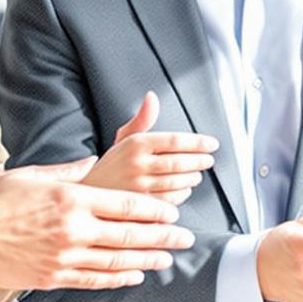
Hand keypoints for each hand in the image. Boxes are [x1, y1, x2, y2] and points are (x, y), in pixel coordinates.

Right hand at [0, 170, 191, 291]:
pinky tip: (133, 276)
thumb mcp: (32, 175)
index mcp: (72, 198)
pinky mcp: (53, 277)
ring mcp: (65, 256)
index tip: (172, 214)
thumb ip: (68, 171)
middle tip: (185, 239)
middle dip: (164, 237)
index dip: (156, 211)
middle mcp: (74, 228)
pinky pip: (95, 280)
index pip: (127, 205)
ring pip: (118, 260)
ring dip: (147, 260)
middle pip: (132, 234)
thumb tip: (91, 163)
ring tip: (166, 259)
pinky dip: (118, 278)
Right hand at [82, 93, 215, 203]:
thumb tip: (152, 96)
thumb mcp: (123, 139)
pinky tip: (184, 189)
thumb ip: (142, 119)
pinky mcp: (141, 206)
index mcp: (135, 144)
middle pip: (179, 163)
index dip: (197, 142)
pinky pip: (171, 200)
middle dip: (199, 161)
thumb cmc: (112, 165)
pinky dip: (182, 194)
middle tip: (208, 160)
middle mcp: (136, 164)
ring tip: (197, 174)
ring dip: (193, 178)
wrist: (90, 193)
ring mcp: (138, 186)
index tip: (212, 144)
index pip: (173, 141)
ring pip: (177, 182)